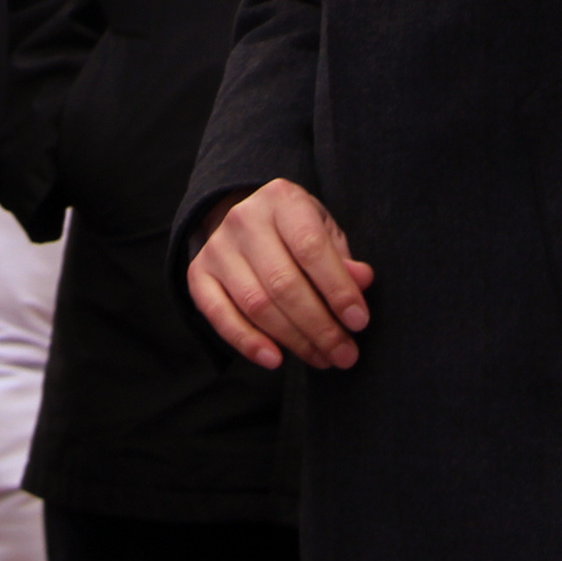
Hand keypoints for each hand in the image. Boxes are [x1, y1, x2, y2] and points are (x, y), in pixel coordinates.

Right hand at [187, 179, 376, 370]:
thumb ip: (343, 259)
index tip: (359, 322)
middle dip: (319, 326)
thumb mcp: (326, 232)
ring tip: (321, 358)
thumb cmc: (298, 233)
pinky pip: (219, 315)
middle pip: (283, 282)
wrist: (248, 221)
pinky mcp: (198, 273)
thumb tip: (362, 280)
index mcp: (282, 200)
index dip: (337, 289)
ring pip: (255, 304)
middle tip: (345, 354)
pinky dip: (246, 342)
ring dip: (292, 340)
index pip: (311, 248)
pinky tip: (275, 360)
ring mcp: (217, 247)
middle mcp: (244, 219)